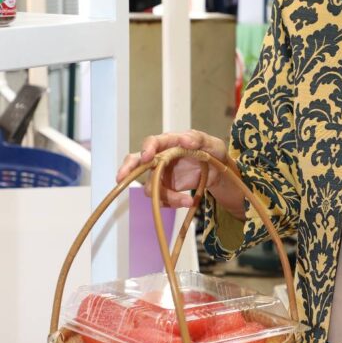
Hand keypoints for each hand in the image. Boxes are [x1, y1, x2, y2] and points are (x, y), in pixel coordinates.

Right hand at [116, 130, 244, 216]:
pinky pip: (159, 198)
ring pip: (150, 187)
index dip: (147, 148)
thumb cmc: (213, 152)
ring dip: (166, 196)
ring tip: (188, 201)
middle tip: (121, 178)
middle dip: (127, 169)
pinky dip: (171, 203)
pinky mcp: (165, 189)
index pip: (153, 142)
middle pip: (136, 161)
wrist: (218, 172)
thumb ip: (199, 139)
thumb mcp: (213, 144)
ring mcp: (160, 174)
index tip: (147, 156)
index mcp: (170, 142)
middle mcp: (160, 157)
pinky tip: (187, 201)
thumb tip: (185, 139)